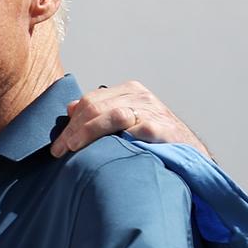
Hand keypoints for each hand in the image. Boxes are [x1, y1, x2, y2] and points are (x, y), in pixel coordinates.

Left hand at [51, 81, 208, 158]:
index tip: (58, 144)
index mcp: (129, 91)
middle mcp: (139, 97)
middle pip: (95, 107)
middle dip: (72, 130)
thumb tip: (71, 108)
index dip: (71, 122)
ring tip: (72, 148)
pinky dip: (113, 137)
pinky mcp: (160, 128)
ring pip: (109, 114)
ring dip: (85, 132)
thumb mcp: (126, 121)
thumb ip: (100, 113)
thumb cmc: (154, 140)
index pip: (90, 101)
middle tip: (59, 150)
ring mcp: (151, 110)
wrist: (189, 156)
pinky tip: (100, 150)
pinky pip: (131, 128)